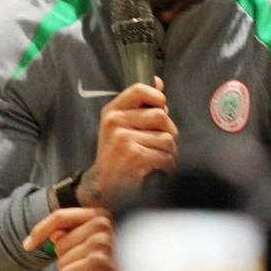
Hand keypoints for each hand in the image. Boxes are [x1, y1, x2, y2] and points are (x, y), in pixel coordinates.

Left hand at [23, 208, 117, 270]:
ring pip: (62, 260)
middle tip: (87, 262)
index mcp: (99, 214)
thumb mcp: (92, 240)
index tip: (27, 244)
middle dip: (67, 256)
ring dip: (72, 270)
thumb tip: (55, 234)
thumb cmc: (109, 261)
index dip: (40, 230)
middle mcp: (102, 224)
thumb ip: (72, 232)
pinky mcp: (98, 261)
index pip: (60, 216)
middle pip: (59, 242)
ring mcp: (101, 242)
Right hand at [78, 76, 176, 207]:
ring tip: (154, 160)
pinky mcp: (135, 157)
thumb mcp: (120, 126)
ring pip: (167, 139)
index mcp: (112, 112)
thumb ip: (140, 106)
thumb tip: (158, 82)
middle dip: (168, 132)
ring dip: (168, 153)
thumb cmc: (116, 157)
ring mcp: (124, 139)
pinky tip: (154, 171)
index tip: (160, 109)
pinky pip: (166, 157)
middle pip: (161, 116)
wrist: (102, 188)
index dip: (157, 98)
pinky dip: (166, 168)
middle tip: (158, 144)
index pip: (140, 89)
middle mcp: (115, 122)